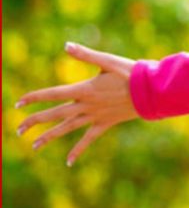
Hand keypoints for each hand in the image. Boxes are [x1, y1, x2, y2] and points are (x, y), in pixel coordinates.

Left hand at [15, 42, 139, 166]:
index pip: (53, 94)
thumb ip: (86, 55)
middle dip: (35, 121)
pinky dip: (78, 150)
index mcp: (84, 89)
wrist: (151, 91)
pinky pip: (88, 139)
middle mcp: (86, 105)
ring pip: (67, 128)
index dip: (35, 98)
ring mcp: (95, 116)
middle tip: (18, 129)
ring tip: (33, 146)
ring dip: (49, 136)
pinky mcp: (106, 123)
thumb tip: (66, 45)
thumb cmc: (131, 72)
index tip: (18, 103)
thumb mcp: (108, 61)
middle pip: (55, 114)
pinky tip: (68, 162)